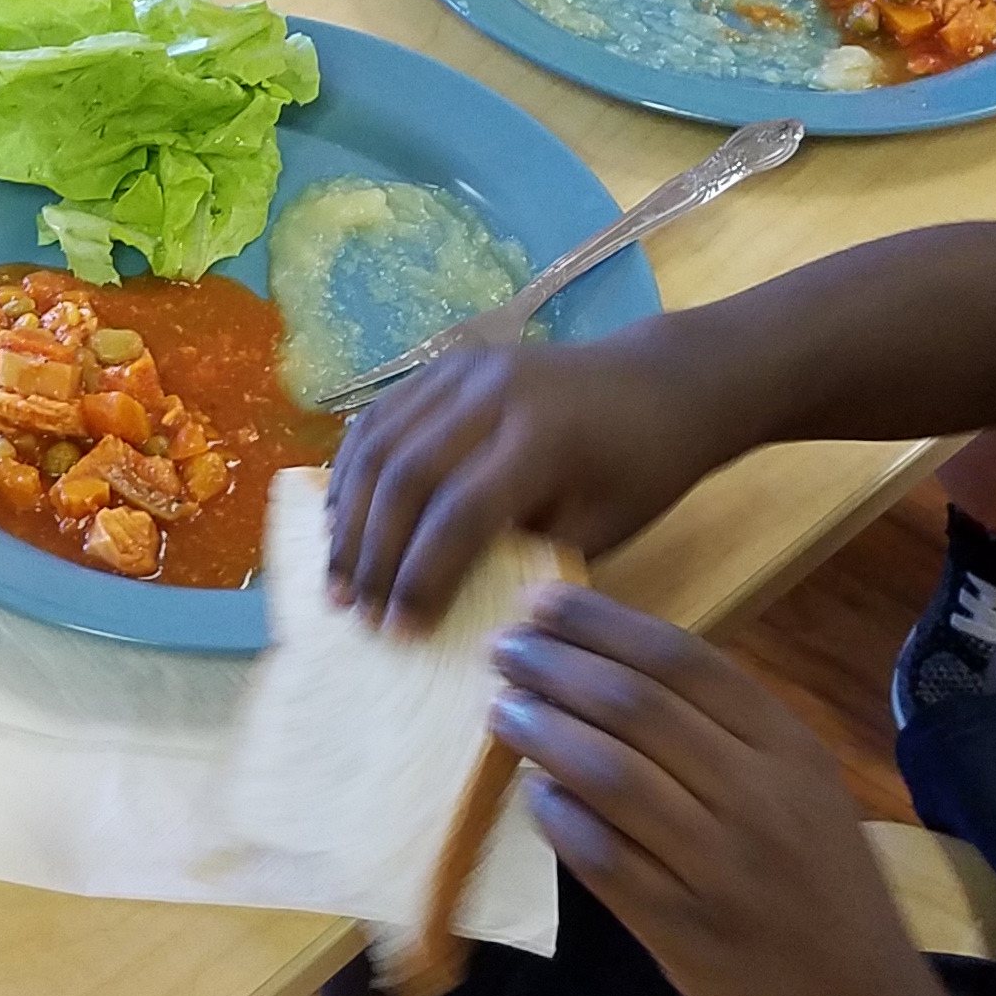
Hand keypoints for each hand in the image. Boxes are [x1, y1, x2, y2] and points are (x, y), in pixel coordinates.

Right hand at [327, 332, 741, 628]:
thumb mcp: (600, 529)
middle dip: (370, 552)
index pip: (458, 514)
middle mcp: (492, 394)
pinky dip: (352, 469)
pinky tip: (342, 519)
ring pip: (378, 442)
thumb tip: (448, 608)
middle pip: (404, 475)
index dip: (420, 578)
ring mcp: (463, 370)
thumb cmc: (641, 469)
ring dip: (348, 514)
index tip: (399, 632)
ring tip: (335, 576)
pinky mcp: (447, 364)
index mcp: (541, 439)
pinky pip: (380, 416)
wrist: (660, 383)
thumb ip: (526, 562)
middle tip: (354, 612)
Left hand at [485, 586, 931, 995]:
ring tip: (500, 708)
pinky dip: (558, 818)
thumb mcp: (801, 788)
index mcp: (790, 749)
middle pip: (638, 708)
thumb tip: (611, 664)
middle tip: (504, 647)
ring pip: (612, 776)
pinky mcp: (683, 929)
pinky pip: (603, 858)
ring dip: (544, 733)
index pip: (684, 661)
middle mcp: (759, 798)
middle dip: (558, 667)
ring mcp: (720, 867)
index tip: (542, 601)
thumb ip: (727, 731)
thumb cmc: (820, 882)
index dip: (602, 624)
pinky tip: (532, 794)